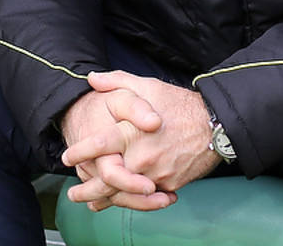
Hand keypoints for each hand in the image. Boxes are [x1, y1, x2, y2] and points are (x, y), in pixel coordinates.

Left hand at [63, 71, 220, 195]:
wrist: (216, 125)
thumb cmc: (179, 104)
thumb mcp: (148, 86)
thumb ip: (117, 82)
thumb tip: (92, 79)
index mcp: (132, 132)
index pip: (98, 145)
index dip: (80, 152)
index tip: (67, 157)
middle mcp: (142, 157)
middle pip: (107, 180)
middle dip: (87, 189)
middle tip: (73, 194)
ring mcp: (156, 174)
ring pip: (125, 194)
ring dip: (106, 200)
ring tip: (93, 203)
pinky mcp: (169, 185)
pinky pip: (146, 197)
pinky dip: (132, 200)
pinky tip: (121, 201)